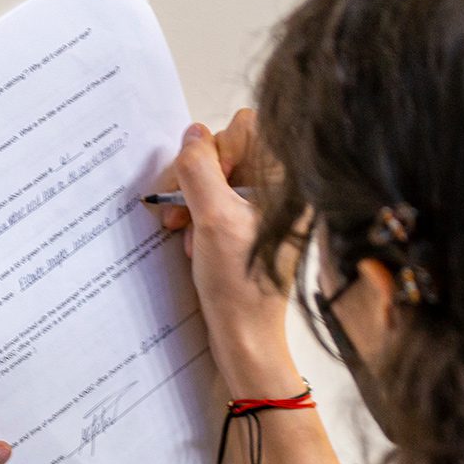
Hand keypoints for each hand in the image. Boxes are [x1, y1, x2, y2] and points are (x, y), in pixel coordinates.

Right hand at [153, 111, 303, 397]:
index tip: (202, 182)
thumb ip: (200, 169)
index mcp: (285, 181)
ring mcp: (265, 208)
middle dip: (196, 179)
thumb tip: (193, 134)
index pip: (247, 127)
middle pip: (228, 150)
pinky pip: (218, 202)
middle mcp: (280, 190)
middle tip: (178, 212)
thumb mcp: (211, 219)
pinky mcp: (251, 226)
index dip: (217, 148)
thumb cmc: (238, 285)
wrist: (245, 336)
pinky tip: (194, 243)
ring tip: (185, 233)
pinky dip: (200, 218)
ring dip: (193, 201)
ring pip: (217, 177)